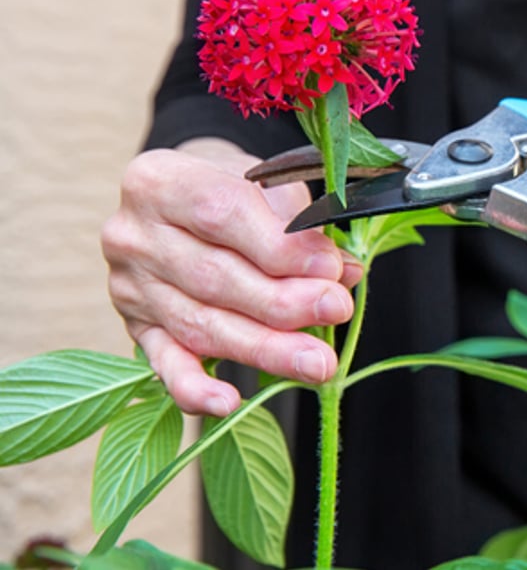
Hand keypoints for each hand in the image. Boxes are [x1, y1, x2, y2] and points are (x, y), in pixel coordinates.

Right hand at [101, 139, 361, 415]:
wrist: (185, 203)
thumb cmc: (232, 189)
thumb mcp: (264, 182)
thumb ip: (299, 220)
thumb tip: (340, 270)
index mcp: (159, 181)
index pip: (221, 214)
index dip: (279, 247)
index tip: (329, 267)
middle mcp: (132, 234)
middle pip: (213, 278)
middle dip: (283, 302)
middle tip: (336, 310)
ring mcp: (128, 286)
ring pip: (201, 325)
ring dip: (265, 349)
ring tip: (317, 362)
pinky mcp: (135, 328)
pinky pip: (165, 365)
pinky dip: (195, 388)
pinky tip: (228, 403)